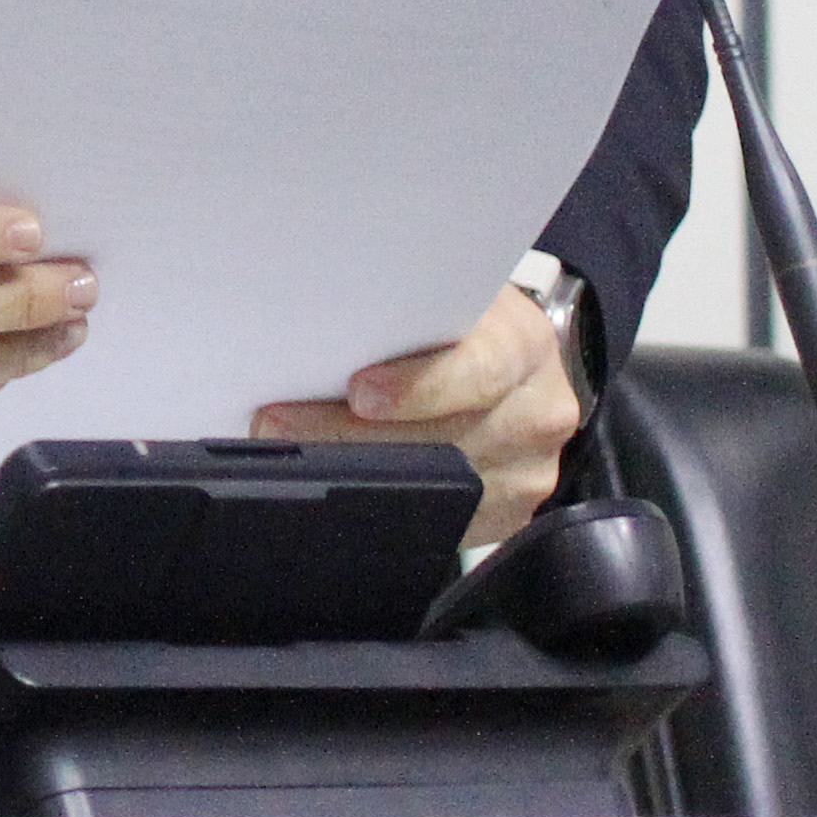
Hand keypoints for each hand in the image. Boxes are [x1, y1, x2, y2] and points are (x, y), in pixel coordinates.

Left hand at [250, 285, 581, 546]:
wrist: (516, 367)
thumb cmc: (462, 325)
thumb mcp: (445, 296)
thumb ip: (403, 307)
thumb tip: (311, 317)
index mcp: (524, 344)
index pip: (480, 368)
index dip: (418, 386)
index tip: (358, 392)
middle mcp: (537, 411)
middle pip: (444, 439)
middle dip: (350, 434)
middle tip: (279, 426)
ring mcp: (528, 470)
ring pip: (437, 487)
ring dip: (353, 473)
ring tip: (288, 454)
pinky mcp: (510, 512)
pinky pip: (443, 520)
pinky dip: (383, 504)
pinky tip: (335, 488)